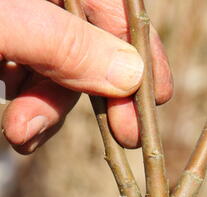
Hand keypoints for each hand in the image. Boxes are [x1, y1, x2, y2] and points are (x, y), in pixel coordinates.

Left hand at [0, 0, 172, 153]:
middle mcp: (46, 4)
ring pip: (57, 74)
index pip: (117, 11)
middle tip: (124, 137)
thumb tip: (132, 76)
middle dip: (99, 98)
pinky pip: (29, 85)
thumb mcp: (9, 22)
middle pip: (90, 50)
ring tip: (23, 135)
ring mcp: (24, 28)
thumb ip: (66, 44)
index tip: (157, 99)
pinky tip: (21, 130)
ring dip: (48, 113)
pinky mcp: (8, 53)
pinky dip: (29, 113)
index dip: (142, 54)